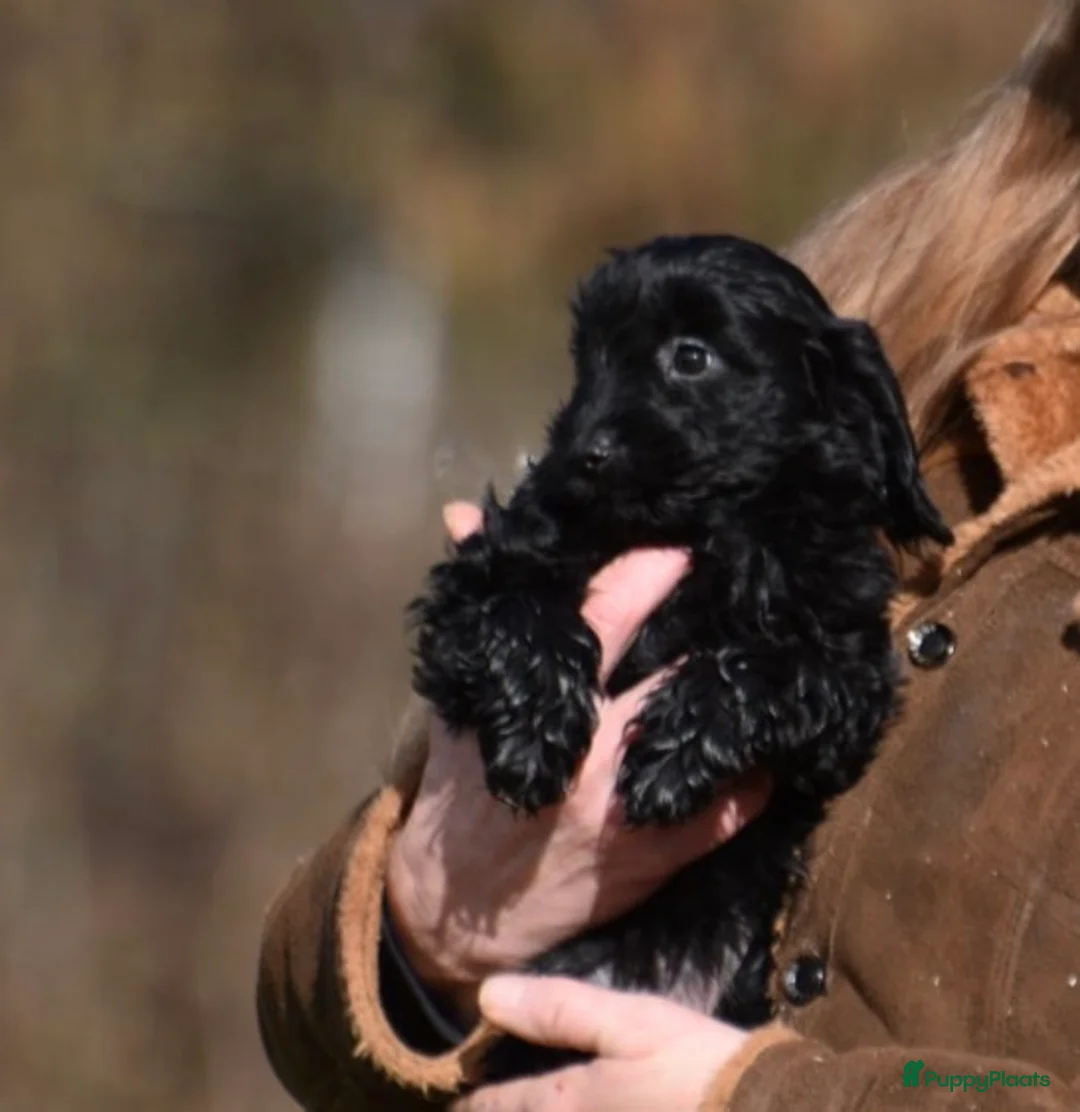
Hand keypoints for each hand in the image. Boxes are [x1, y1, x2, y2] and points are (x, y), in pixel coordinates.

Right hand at [386, 502, 771, 1012]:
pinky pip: (732, 809)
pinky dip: (758, 772)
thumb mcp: (459, 698)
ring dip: (742, 695)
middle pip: (673, 671)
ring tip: (774, 652)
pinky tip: (770, 739)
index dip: (648, 568)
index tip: (685, 539)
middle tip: (749, 588)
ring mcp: (633, 809)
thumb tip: (463, 516)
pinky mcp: (660, 855)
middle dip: (712, 626)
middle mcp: (595, 753)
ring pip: (712, 737)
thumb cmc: (461, 791)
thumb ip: (477, 610)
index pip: (604, 615)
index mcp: (547, 706)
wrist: (459, 908)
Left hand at [453, 974, 749, 1110]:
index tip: (461, 1091)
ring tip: (525, 1106)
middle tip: (485, 1104)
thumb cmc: (699, 1069)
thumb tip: (488, 995)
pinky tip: (588, 1109)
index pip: (496, 1105)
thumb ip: (560, 1009)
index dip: (473, 1097)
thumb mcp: (634, 1022)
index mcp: (565, 1103)